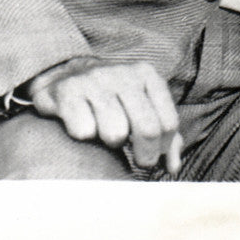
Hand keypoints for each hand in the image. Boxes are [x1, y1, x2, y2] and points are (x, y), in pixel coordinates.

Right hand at [28, 56, 182, 173]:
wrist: (66, 72)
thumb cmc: (113, 97)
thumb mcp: (143, 104)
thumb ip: (163, 132)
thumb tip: (173, 167)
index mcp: (147, 74)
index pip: (168, 123)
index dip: (163, 148)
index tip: (155, 157)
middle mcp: (124, 74)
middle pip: (148, 129)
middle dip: (145, 155)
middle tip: (138, 161)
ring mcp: (95, 80)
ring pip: (116, 134)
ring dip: (111, 143)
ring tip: (106, 132)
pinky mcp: (68, 91)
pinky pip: (85, 132)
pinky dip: (84, 137)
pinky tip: (83, 124)